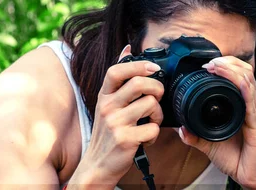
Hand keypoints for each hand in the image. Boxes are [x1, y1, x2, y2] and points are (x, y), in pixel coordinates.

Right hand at [68, 45, 164, 187]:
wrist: (97, 166)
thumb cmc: (108, 133)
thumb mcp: (108, 103)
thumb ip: (118, 79)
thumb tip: (127, 48)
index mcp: (104, 96)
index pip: (116, 71)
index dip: (137, 65)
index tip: (154, 68)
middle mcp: (107, 107)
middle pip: (138, 84)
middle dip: (157, 88)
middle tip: (158, 97)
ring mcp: (115, 123)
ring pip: (150, 105)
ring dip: (158, 114)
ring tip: (151, 121)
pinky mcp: (124, 139)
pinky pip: (152, 129)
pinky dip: (154, 134)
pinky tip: (146, 138)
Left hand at [177, 56, 255, 188]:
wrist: (252, 179)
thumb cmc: (238, 160)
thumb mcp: (211, 145)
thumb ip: (196, 136)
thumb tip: (181, 128)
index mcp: (244, 107)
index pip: (239, 77)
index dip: (225, 66)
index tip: (206, 65)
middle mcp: (253, 107)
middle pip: (245, 73)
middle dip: (228, 62)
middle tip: (209, 62)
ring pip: (249, 81)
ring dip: (232, 69)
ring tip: (216, 65)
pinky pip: (252, 101)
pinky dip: (244, 87)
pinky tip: (236, 80)